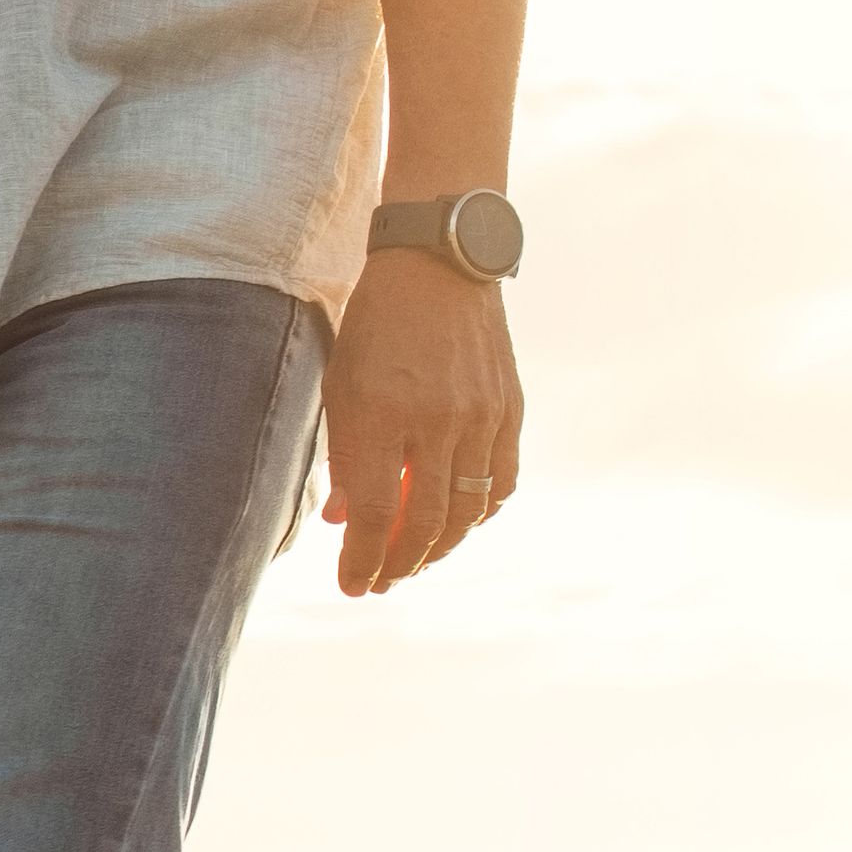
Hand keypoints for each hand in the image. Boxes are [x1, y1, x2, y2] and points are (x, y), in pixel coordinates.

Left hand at [318, 265, 520, 596]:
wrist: (440, 264)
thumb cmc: (377, 325)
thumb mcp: (342, 384)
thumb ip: (344, 456)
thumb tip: (345, 523)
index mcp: (383, 414)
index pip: (377, 513)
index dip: (364, 560)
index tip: (352, 587)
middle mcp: (437, 420)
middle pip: (426, 522)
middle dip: (400, 563)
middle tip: (381, 582)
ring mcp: (481, 416)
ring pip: (470, 510)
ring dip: (441, 546)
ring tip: (416, 559)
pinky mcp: (510, 410)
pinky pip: (502, 481)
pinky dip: (481, 512)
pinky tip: (460, 522)